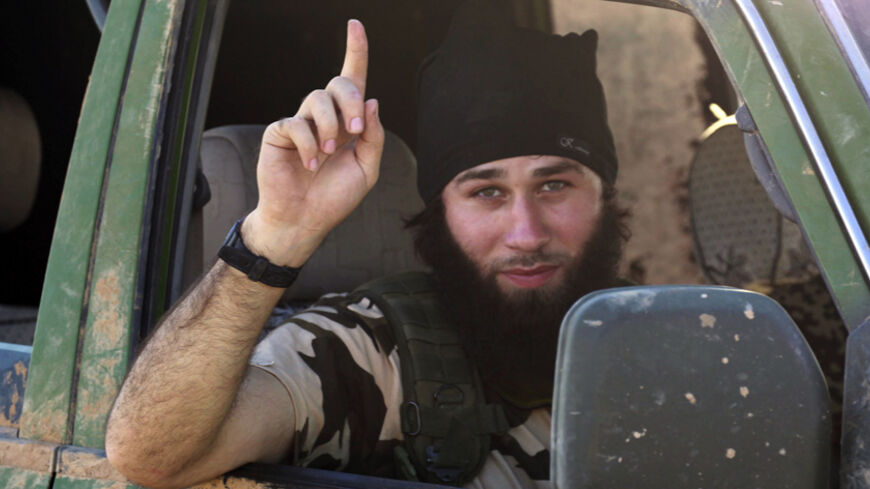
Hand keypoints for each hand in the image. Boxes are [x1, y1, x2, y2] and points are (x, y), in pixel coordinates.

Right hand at [245, 20, 383, 266]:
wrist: (305, 220)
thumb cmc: (334, 197)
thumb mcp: (367, 169)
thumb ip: (373, 136)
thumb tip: (372, 99)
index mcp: (347, 122)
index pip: (353, 79)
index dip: (355, 51)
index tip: (355, 25)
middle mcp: (323, 117)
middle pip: (339, 83)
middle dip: (351, 102)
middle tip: (354, 131)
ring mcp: (300, 123)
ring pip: (317, 98)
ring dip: (330, 126)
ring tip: (328, 154)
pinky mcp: (278, 133)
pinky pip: (295, 123)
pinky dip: (308, 144)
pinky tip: (310, 163)